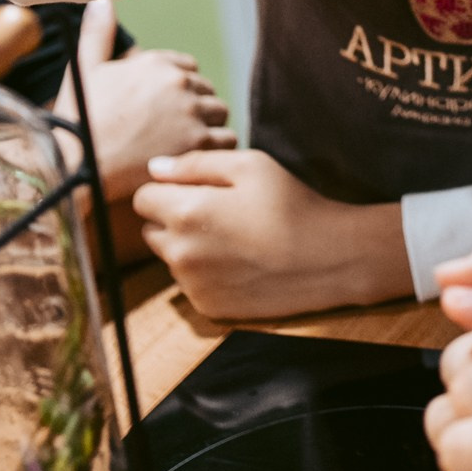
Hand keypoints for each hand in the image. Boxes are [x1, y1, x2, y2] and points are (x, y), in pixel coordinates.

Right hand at [54, 0, 233, 201]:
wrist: (76, 167)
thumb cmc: (78, 121)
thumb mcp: (84, 70)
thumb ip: (98, 34)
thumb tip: (101, 1)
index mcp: (156, 62)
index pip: (188, 67)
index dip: (178, 88)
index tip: (164, 107)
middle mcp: (178, 83)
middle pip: (206, 90)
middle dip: (194, 107)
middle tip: (174, 130)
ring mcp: (192, 113)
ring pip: (220, 113)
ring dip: (209, 127)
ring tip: (186, 144)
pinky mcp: (200, 143)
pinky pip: (227, 140)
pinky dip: (216, 149)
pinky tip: (197, 157)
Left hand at [131, 148, 410, 317]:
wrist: (329, 259)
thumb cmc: (291, 204)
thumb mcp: (250, 165)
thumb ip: (196, 163)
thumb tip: (155, 167)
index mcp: (185, 213)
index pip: (142, 197)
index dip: (167, 187)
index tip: (198, 187)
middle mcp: (179, 253)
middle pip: (151, 228)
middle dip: (173, 217)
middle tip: (218, 211)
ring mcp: (191, 285)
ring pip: (170, 256)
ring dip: (188, 245)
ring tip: (233, 237)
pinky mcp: (207, 307)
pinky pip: (189, 283)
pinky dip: (204, 272)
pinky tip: (239, 262)